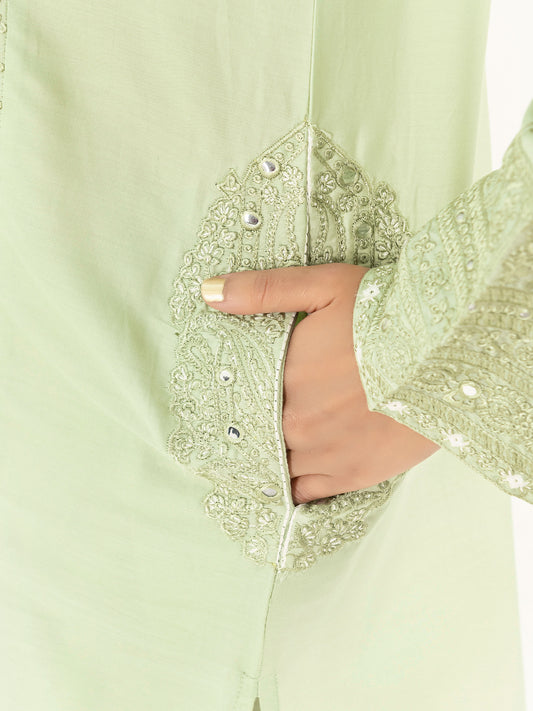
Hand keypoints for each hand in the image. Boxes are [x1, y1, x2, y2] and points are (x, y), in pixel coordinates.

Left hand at [201, 263, 439, 504]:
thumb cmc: (387, 315)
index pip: (243, 398)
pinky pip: (307, 493)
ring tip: (276, 451)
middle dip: (257, 431)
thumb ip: (262, 291)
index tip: (238, 401)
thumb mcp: (324, 286)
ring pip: (279, 466)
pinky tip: (295, 478)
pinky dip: (297, 487)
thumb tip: (208, 292)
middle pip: (260, 435)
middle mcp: (295, 421)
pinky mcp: (352, 475)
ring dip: (275, 459)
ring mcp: (322, 453)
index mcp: (284, 376)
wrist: (448, 352)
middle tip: (257, 426)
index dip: (240, 400)